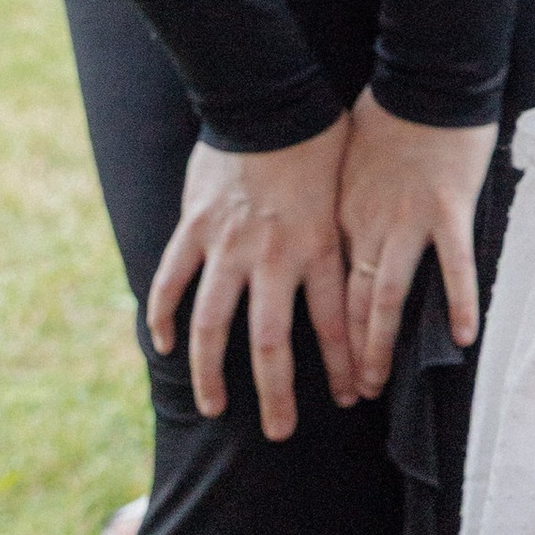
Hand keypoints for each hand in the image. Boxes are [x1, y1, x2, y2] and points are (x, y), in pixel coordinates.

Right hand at [146, 119, 354, 441]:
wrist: (272, 101)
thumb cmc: (321, 144)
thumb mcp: (350, 197)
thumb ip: (350, 241)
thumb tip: (372, 276)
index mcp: (321, 248)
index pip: (335, 325)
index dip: (344, 366)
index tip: (353, 397)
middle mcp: (275, 257)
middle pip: (272, 343)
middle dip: (277, 394)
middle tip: (281, 433)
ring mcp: (229, 246)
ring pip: (214, 325)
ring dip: (212, 373)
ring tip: (215, 408)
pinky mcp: (194, 228)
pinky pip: (170, 281)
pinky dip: (162, 316)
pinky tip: (162, 347)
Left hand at [338, 93, 498, 396]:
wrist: (423, 79)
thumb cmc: (385, 113)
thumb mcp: (345, 162)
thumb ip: (344, 201)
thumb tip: (337, 226)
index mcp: (340, 216)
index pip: (327, 286)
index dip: (325, 331)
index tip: (321, 367)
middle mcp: (367, 226)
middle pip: (349, 303)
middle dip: (348, 353)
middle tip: (351, 394)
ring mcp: (407, 220)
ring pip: (386, 296)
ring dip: (379, 344)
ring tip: (377, 384)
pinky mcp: (449, 210)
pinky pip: (455, 266)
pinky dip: (460, 301)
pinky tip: (466, 335)